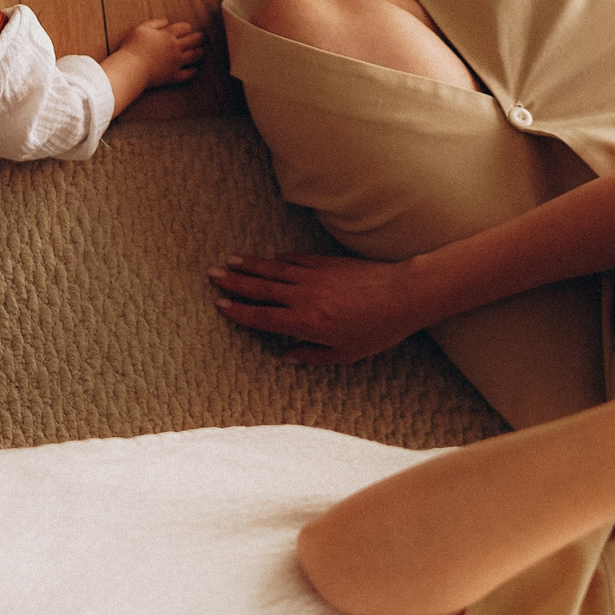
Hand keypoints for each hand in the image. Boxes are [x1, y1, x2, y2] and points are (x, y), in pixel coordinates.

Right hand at [119, 18, 203, 89]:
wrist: (131, 68)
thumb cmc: (133, 47)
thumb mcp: (141, 29)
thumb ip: (154, 23)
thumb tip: (166, 20)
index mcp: (167, 35)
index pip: (183, 28)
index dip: (187, 27)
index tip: (188, 28)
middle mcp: (175, 48)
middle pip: (192, 40)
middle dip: (198, 37)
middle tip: (201, 37)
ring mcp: (175, 62)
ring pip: (193, 56)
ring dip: (199, 52)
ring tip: (201, 50)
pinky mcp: (173, 75)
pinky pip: (187, 74)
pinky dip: (192, 71)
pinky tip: (195, 69)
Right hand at [208, 252, 425, 363]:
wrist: (402, 295)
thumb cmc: (377, 330)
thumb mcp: (345, 354)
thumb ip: (311, 356)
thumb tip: (286, 355)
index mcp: (306, 322)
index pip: (262, 316)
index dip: (239, 311)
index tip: (221, 305)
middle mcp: (304, 296)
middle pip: (260, 288)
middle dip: (234, 281)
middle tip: (212, 275)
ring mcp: (313, 276)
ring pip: (272, 269)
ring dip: (249, 265)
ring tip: (229, 261)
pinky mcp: (325, 262)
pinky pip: (293, 260)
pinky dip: (277, 259)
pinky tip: (266, 259)